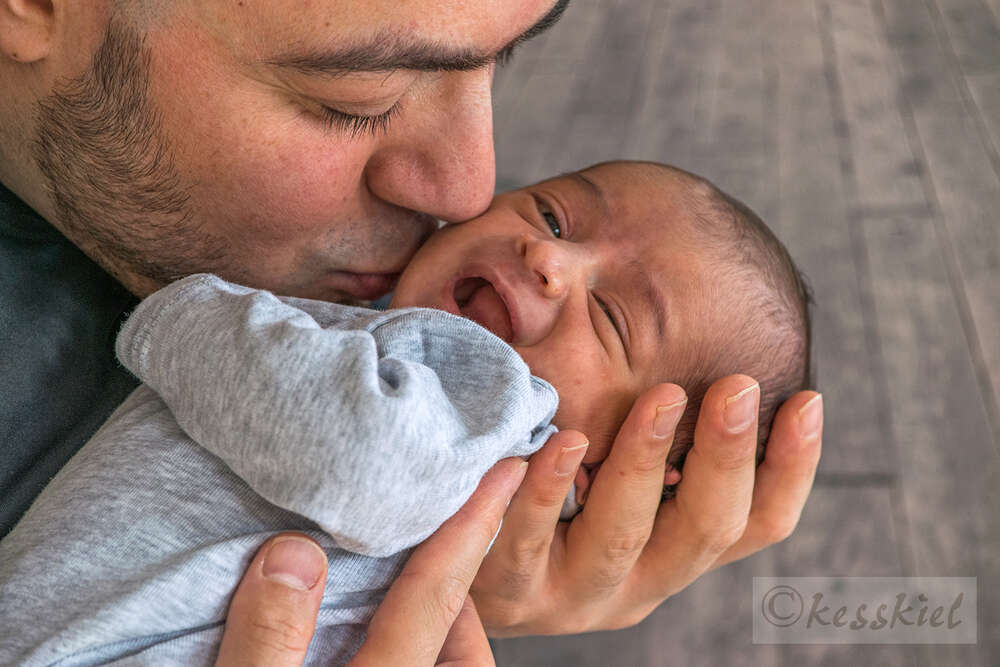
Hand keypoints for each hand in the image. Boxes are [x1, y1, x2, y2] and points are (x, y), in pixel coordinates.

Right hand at [216, 459, 526, 665]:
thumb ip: (268, 636)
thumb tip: (295, 554)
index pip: (438, 591)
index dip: (471, 525)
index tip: (505, 470)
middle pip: (453, 632)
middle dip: (451, 585)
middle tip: (429, 533)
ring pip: (436, 658)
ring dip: (423, 621)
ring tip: (389, 585)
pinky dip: (394, 647)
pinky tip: (354, 635)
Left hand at [472, 375, 822, 634]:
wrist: (463, 575)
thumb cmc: (551, 504)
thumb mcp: (611, 478)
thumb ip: (654, 432)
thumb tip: (695, 342)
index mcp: (674, 552)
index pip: (755, 524)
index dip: (792, 470)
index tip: (807, 401)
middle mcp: (640, 581)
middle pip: (704, 530)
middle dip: (726, 456)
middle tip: (736, 386)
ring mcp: (574, 593)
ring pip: (622, 536)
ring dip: (646, 462)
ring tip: (663, 397)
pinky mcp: (508, 592)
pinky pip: (526, 541)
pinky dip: (544, 490)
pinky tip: (561, 440)